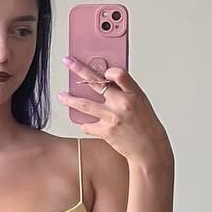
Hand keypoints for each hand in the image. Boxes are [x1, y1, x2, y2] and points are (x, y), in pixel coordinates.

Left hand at [58, 56, 172, 167]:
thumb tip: (107, 80)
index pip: (118, 74)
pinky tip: (86, 124)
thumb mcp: (141, 101)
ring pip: (84, 104)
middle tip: (68, 62)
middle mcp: (122, 103)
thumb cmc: (146, 125)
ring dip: (70, 99)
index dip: (108, 71)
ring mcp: (112, 117)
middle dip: (79, 70)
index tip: (102, 70)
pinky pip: (87, 126)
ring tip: (62, 96)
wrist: (149, 148)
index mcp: (133, 93)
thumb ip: (125, 90)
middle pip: (96, 83)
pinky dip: (85, 124)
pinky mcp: (105, 131)